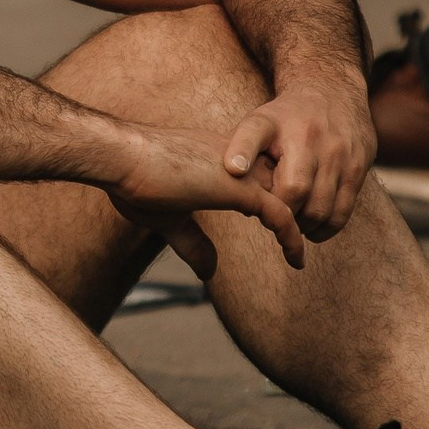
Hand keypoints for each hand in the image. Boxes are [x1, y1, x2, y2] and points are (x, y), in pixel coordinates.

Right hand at [107, 121, 306, 278]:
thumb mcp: (169, 219)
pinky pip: (281, 215)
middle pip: (285, 183)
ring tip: (305, 253)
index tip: (278, 223)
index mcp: (223, 157)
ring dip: (302, 225)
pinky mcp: (241, 189)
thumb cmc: (134, 181)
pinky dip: (292, 237)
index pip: (262, 173)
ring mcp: (243, 172)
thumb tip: (210, 271)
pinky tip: (296, 259)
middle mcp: (239, 159)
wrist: (122, 158)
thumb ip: (193, 243)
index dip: (274, 196)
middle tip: (306, 240)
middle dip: (298, 210)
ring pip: (292, 197)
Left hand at [219, 80, 373, 240]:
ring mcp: (342, 156)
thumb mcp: (258, 121)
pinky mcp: (359, 168)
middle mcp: (318, 142)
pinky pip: (344, 211)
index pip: (282, 177)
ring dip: (303, 225)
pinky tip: (311, 227)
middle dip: (282, 215)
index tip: (260, 207)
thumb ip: (241, 145)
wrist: (333, 92)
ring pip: (323, 210)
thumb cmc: (285, 116)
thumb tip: (233, 172)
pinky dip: (326, 227)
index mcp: (287, 130)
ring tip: (290, 222)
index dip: (270, 202)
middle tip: (271, 217)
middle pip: (300, 196)